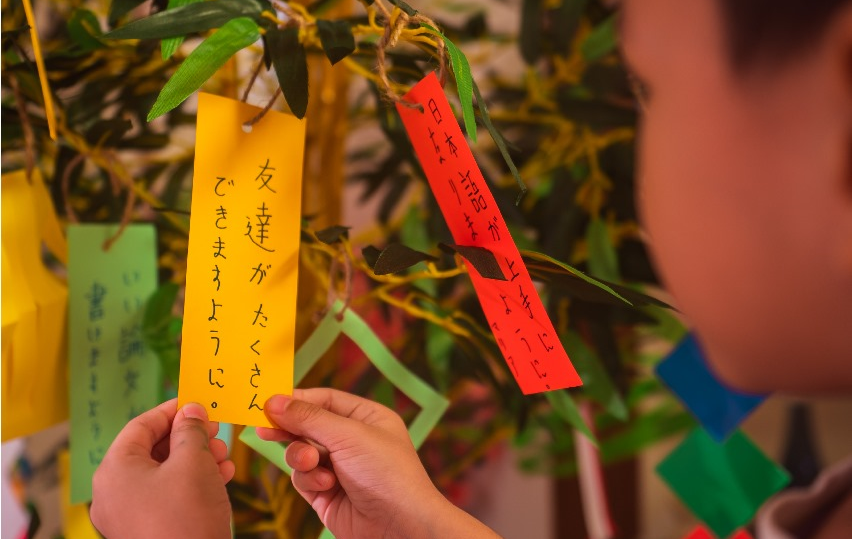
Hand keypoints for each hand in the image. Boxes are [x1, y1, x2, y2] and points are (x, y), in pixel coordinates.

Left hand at [91, 399, 234, 538]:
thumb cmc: (186, 515)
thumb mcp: (193, 462)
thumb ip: (191, 430)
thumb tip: (191, 410)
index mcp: (114, 468)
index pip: (141, 425)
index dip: (172, 410)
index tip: (198, 402)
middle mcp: (112, 491)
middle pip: (152, 449)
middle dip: (188, 437)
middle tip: (216, 430)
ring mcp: (126, 515)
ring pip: (162, 473)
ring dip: (195, 459)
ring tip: (224, 456)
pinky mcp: (144, 530)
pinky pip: (164, 496)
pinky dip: (190, 483)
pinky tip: (220, 476)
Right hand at [257, 388, 501, 538]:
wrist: (400, 526)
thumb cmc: (387, 473)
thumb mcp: (349, 436)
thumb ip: (309, 418)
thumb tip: (274, 401)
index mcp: (366, 418)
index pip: (325, 400)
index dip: (297, 399)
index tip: (268, 401)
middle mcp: (352, 440)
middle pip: (308, 425)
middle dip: (290, 428)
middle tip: (264, 428)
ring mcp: (338, 467)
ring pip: (301, 453)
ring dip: (302, 457)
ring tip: (311, 463)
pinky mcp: (327, 493)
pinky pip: (303, 478)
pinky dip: (309, 480)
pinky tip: (326, 486)